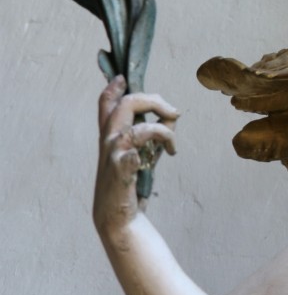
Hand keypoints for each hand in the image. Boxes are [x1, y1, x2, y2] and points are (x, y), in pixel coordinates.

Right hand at [94, 77, 177, 239]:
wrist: (118, 217)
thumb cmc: (131, 183)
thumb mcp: (143, 153)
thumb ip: (155, 132)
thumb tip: (173, 114)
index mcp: (110, 136)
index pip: (107, 105)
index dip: (113, 88)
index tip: (124, 77)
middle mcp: (109, 142)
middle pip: (126, 105)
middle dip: (154, 100)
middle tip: (173, 112)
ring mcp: (114, 156)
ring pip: (138, 127)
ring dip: (164, 131)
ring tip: (173, 145)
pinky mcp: (121, 172)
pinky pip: (131, 156)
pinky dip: (145, 151)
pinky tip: (162, 155)